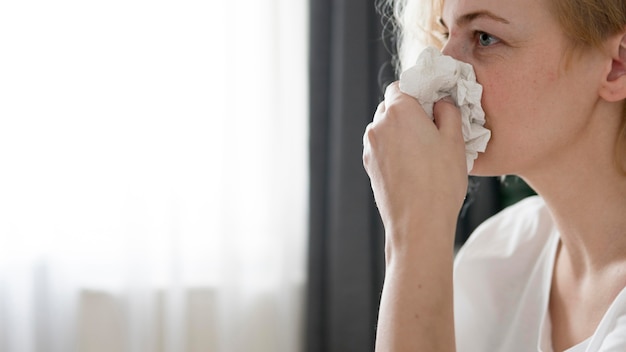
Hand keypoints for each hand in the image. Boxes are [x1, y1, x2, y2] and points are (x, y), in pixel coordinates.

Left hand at [362, 82, 467, 243]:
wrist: (417, 224)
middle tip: (433, 129)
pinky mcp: (369, 166)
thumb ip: (448, 112)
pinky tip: (414, 167)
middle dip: (410, 112)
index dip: (418, 92)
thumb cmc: (440, 182)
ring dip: (401, 132)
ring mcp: (370, 147)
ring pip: (385, 128)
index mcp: (398, 111)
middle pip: (391, 107)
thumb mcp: (454, 141)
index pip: (401, 86)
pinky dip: (395, 150)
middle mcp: (378, 125)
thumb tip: (441, 103)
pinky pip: (382, 148)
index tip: (434, 103)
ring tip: (425, 152)